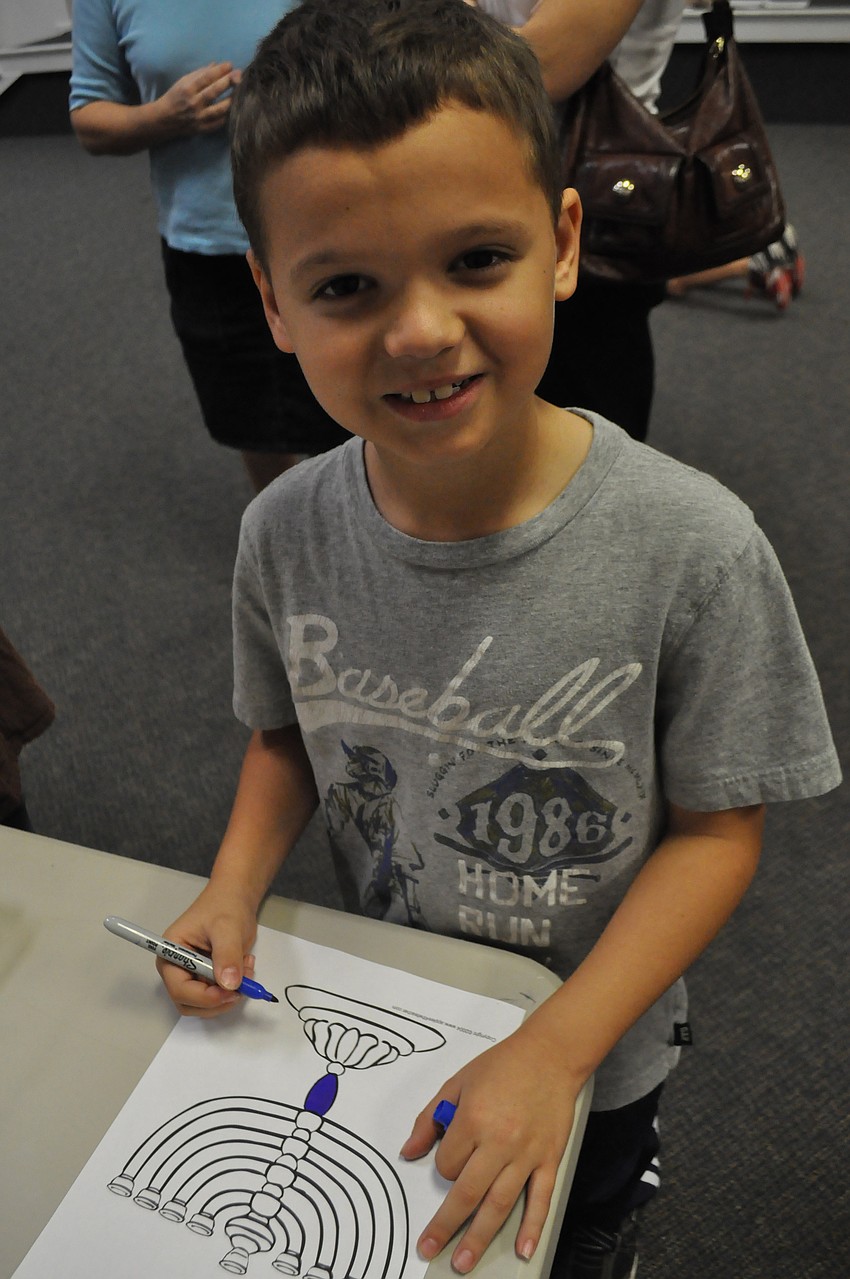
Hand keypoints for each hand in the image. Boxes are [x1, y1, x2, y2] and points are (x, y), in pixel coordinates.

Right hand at [157, 62, 240, 138]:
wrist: (164, 120)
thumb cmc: (175, 97)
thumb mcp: (183, 82)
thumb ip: (199, 74)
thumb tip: (216, 64)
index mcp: (187, 89)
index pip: (206, 77)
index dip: (219, 70)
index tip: (230, 65)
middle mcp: (194, 103)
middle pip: (214, 91)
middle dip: (228, 81)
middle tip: (239, 75)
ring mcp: (199, 118)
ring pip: (220, 109)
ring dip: (232, 99)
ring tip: (241, 91)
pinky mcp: (203, 129)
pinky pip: (219, 123)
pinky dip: (228, 115)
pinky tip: (235, 108)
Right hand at [157, 880, 258, 1016]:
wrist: (236, 898)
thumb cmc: (225, 906)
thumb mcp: (227, 927)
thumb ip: (227, 955)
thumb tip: (228, 985)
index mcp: (170, 953)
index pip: (179, 989)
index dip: (203, 997)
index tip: (230, 992)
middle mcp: (177, 968)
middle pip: (189, 1002)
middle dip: (217, 1000)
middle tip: (243, 985)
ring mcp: (192, 974)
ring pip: (205, 1004)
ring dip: (228, 995)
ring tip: (247, 970)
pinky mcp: (208, 977)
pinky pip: (219, 994)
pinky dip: (235, 988)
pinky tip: (245, 966)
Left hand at [400, 1024, 579, 1272]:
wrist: (549, 1055)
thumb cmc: (501, 1066)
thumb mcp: (457, 1082)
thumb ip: (430, 1118)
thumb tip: (409, 1151)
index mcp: (473, 1119)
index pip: (447, 1163)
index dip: (443, 1166)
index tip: (450, 1159)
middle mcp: (499, 1141)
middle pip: (467, 1194)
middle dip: (446, 1226)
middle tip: (429, 1249)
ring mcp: (526, 1154)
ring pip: (499, 1204)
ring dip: (480, 1237)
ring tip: (463, 1263)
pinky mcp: (549, 1159)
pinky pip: (540, 1198)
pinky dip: (532, 1226)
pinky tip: (523, 1249)